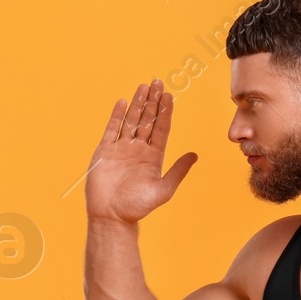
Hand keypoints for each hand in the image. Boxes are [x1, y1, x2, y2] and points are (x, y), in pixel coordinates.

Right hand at [85, 78, 197, 224]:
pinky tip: (123, 102)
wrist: (111, 216)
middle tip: (158, 82)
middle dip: (152, 102)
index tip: (170, 96)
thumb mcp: (163, 190)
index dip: (165, 112)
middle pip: (147, 120)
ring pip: (131, 120)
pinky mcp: (105, 151)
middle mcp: (138, 150)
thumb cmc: (137, 207)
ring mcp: (121, 149)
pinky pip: (112, 129)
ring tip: (143, 86)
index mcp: (153, 157)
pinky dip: (117, 115)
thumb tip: (195, 155)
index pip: (161, 129)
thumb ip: (178, 171)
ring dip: (137, 103)